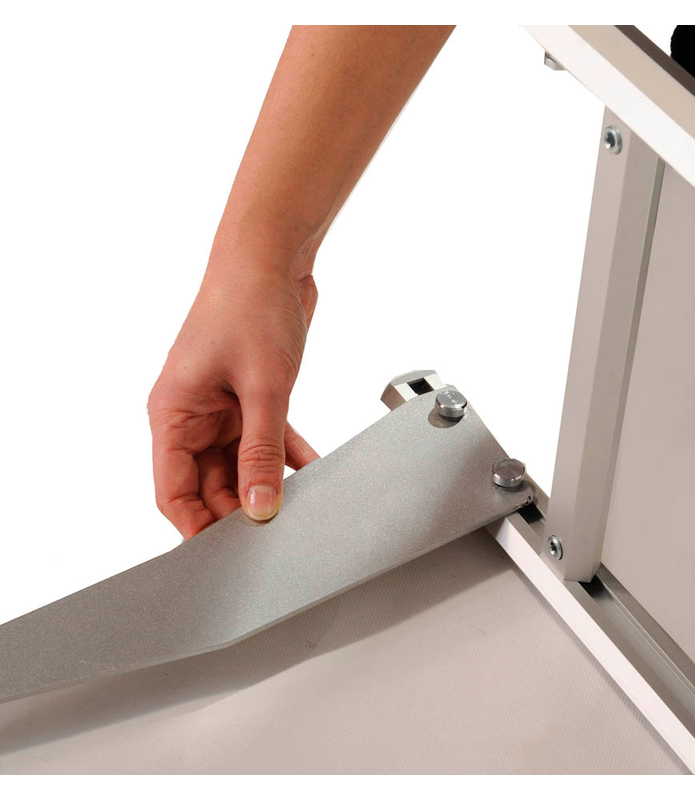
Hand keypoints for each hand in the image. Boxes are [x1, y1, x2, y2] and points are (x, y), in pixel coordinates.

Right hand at [148, 249, 319, 537]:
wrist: (273, 259)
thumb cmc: (251, 307)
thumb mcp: (263, 389)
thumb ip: (262, 452)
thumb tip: (260, 506)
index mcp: (173, 413)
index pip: (173, 490)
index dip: (196, 525)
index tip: (225, 555)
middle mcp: (192, 414)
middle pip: (209, 483)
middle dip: (239, 507)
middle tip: (272, 530)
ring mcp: (222, 407)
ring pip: (240, 464)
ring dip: (266, 482)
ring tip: (295, 504)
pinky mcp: (249, 397)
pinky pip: (265, 440)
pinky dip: (285, 455)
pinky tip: (309, 470)